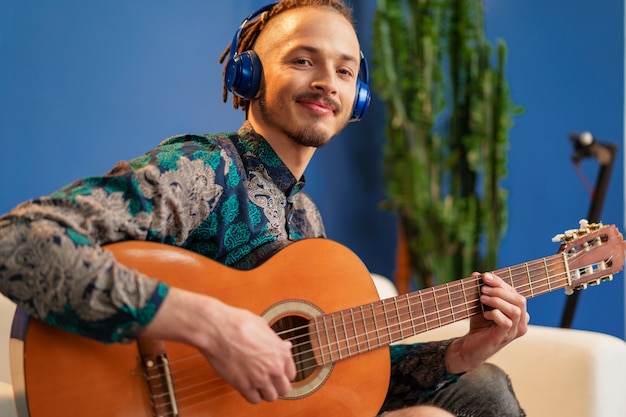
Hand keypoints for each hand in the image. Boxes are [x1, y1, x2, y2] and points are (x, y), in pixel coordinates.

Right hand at [143, 288, 295, 402]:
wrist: (217, 329)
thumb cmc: (238, 323)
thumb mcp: (263, 326)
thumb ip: (276, 341)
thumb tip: (285, 346)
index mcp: (282, 352)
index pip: (291, 374)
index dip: (283, 373)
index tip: (277, 373)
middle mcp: (274, 367)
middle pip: (284, 389)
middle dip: (277, 386)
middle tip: (269, 381)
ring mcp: (260, 378)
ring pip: (271, 397)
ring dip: (265, 392)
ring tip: (258, 384)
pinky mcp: (243, 385)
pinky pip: (254, 400)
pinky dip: (251, 395)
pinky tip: (247, 386)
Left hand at [445, 272, 528, 373]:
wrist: (470, 347)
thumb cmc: (479, 325)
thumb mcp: (481, 305)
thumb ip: (481, 290)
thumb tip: (476, 274)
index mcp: (519, 312)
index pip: (515, 292)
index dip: (500, 282)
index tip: (484, 276)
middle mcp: (521, 322)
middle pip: (520, 300)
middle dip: (500, 291)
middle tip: (482, 289)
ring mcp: (514, 331)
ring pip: (515, 310)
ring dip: (497, 301)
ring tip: (482, 299)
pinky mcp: (504, 337)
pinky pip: (506, 322)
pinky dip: (495, 314)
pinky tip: (485, 314)